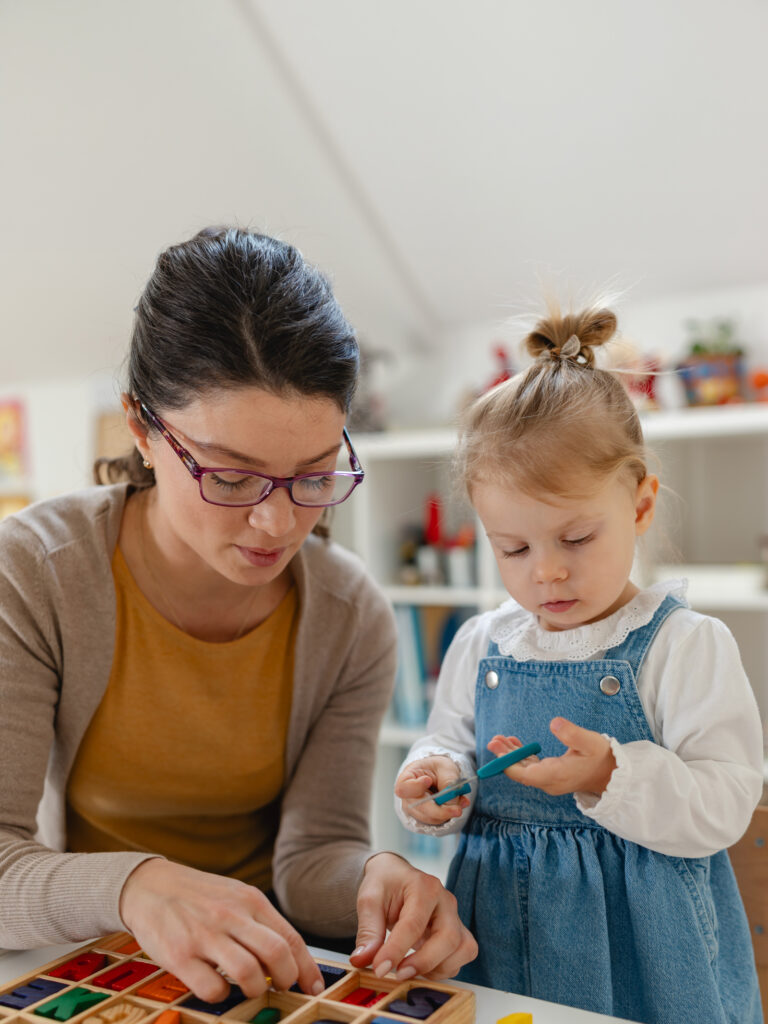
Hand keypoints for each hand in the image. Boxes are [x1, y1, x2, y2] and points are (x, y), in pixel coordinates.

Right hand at [119, 859, 322, 1001]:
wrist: (150, 885)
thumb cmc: (198, 896)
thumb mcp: (235, 896)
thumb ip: (259, 922)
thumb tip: (289, 957)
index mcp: (250, 900)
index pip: (290, 937)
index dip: (307, 968)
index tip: (313, 987)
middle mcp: (231, 915)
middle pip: (276, 954)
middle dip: (286, 979)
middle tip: (281, 987)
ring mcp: (205, 935)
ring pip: (248, 973)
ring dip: (255, 989)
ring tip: (249, 988)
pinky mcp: (180, 955)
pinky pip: (213, 988)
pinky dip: (222, 996)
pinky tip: (218, 986)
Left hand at [350, 852, 476, 980]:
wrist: (395, 876)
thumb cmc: (384, 884)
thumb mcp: (369, 900)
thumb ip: (367, 930)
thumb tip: (362, 960)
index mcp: (424, 886)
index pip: (414, 924)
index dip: (396, 950)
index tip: (379, 968)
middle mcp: (446, 901)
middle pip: (448, 938)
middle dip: (424, 962)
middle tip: (398, 974)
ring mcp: (455, 917)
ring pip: (462, 949)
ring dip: (438, 968)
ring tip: (410, 969)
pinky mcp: (458, 932)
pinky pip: (463, 955)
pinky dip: (445, 969)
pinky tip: (421, 967)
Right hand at [395, 756, 470, 824]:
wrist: (439, 775)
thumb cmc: (438, 768)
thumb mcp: (445, 767)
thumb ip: (448, 782)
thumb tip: (451, 801)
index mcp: (407, 779)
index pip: (403, 788)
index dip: (415, 787)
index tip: (428, 780)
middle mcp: (408, 798)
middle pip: (419, 808)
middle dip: (440, 810)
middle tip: (458, 810)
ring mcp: (415, 810)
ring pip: (431, 817)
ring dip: (448, 812)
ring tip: (461, 800)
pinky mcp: (425, 818)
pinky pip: (437, 820)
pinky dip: (449, 814)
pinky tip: (457, 805)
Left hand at [487, 718, 615, 796]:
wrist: (611, 774)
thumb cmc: (601, 757)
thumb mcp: (590, 742)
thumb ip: (572, 733)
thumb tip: (553, 723)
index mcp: (557, 776)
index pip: (527, 775)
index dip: (509, 764)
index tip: (498, 750)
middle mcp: (550, 782)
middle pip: (521, 772)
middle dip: (505, 756)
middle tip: (493, 740)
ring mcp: (549, 780)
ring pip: (524, 769)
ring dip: (510, 754)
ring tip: (498, 739)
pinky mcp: (550, 775)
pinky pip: (530, 767)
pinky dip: (520, 755)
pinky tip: (513, 743)